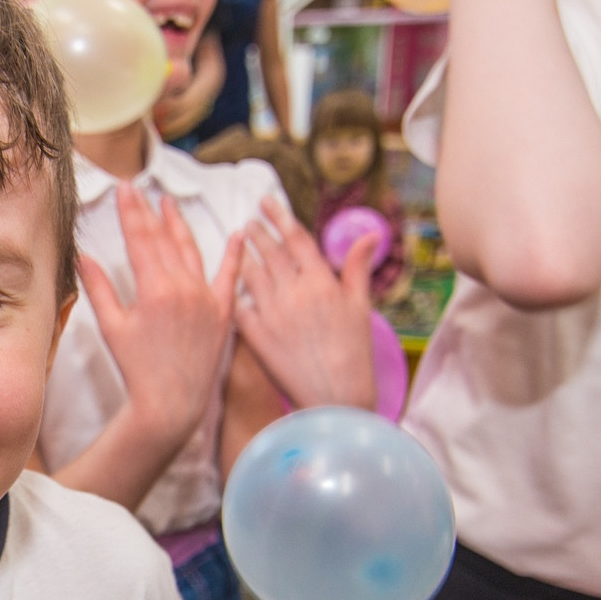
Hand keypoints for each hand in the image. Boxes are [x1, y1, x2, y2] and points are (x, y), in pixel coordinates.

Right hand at [81, 184, 240, 449]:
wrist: (171, 404)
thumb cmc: (137, 369)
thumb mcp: (112, 327)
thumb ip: (99, 288)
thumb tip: (83, 257)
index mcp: (154, 288)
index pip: (140, 238)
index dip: (131, 210)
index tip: (124, 188)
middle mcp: (184, 288)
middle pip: (164, 239)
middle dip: (149, 211)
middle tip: (140, 188)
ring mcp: (206, 299)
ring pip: (192, 251)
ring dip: (180, 225)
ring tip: (170, 204)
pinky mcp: (223, 313)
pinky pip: (230, 277)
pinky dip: (235, 255)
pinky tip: (238, 234)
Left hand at [233, 202, 378, 408]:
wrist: (335, 396)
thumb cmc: (353, 353)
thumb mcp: (360, 306)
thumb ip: (358, 267)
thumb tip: (370, 234)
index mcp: (320, 282)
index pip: (295, 238)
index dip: (279, 216)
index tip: (266, 203)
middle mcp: (293, 292)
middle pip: (268, 252)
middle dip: (257, 233)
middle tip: (248, 222)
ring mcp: (272, 313)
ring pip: (250, 274)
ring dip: (242, 256)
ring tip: (238, 246)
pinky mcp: (256, 336)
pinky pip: (238, 305)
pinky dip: (234, 292)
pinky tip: (229, 285)